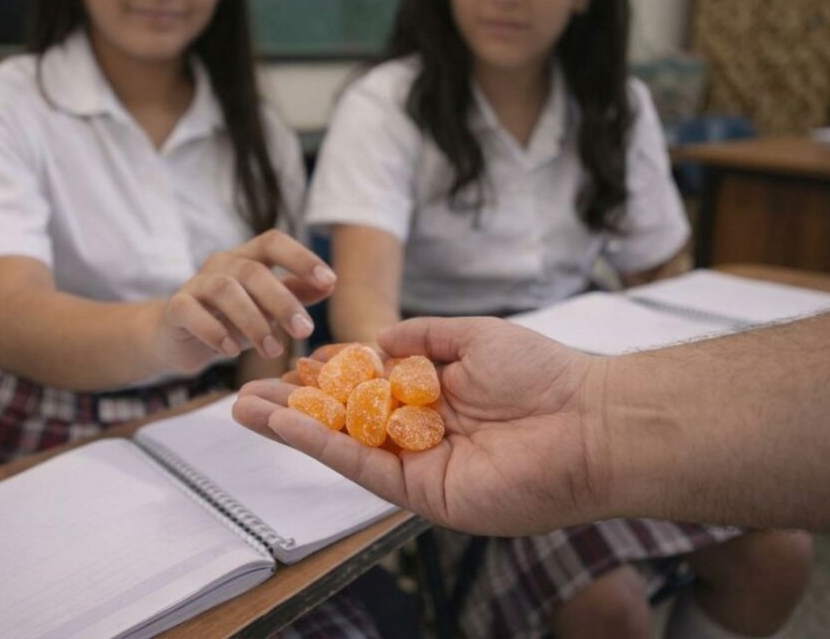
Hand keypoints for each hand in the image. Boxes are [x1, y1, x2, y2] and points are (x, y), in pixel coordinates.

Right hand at [154, 230, 335, 372]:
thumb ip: (296, 293)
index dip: (301, 257)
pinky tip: (232, 351)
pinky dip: (215, 332)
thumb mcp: (267, 306)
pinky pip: (192, 312)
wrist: (180, 337)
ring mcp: (195, 283)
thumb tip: (331, 284)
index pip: (274, 242)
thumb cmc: (231, 319)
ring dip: (252, 321)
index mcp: (248, 257)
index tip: (328, 280)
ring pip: (225, 290)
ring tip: (272, 350)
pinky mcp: (176, 308)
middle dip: (282, 301)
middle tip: (304, 331)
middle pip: (253, 270)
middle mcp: (221, 263)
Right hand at [234, 317, 612, 535]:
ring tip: (243, 406)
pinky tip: (282, 424)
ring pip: (341, 445)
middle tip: (248, 390)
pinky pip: (358, 467)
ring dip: (291, 427)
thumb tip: (377, 338)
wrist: (587, 425)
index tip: (297, 359)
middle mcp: (421, 433)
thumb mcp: (473, 335)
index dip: (331, 374)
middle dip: (296, 404)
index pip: (368, 386)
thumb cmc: (543, 376)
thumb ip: (422, 337)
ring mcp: (418, 465)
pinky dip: (318, 445)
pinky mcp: (419, 493)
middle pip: (345, 419)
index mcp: (436, 396)